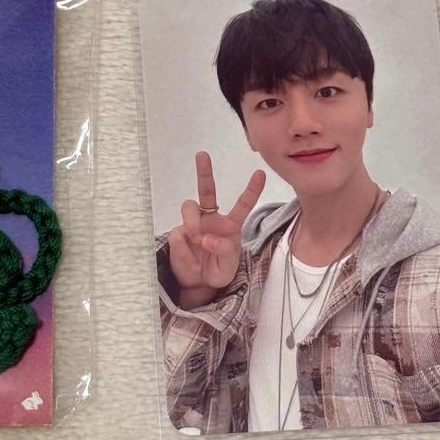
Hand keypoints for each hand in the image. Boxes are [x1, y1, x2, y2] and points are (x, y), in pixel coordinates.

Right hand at [168, 151, 265, 308]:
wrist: (198, 284)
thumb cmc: (218, 270)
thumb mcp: (229, 267)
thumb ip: (224, 251)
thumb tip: (205, 238)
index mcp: (230, 225)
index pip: (242, 204)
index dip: (251, 189)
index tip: (260, 174)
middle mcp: (211, 219)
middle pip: (207, 190)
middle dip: (204, 171)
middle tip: (202, 155)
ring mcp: (193, 224)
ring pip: (189, 205)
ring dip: (192, 220)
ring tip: (195, 236)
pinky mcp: (179, 234)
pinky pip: (179, 232)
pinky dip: (184, 245)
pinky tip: (189, 255)